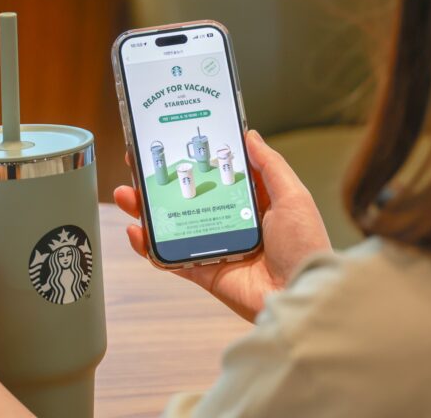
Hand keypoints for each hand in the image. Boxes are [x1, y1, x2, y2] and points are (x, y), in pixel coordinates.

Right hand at [114, 130, 331, 321]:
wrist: (301, 294)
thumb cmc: (304, 245)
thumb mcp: (293, 196)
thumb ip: (269, 166)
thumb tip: (250, 135)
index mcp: (253, 202)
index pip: (217, 175)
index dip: (194, 161)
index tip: (171, 144)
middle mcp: (232, 223)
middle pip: (187, 199)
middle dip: (160, 183)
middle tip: (137, 166)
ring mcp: (215, 248)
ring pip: (173, 226)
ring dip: (147, 211)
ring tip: (126, 195)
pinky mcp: (205, 273)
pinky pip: (171, 258)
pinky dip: (149, 247)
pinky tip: (135, 231)